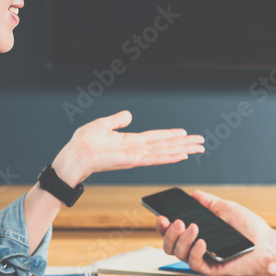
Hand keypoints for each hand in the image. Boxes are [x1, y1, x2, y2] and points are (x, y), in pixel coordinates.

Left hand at [51, 110, 204, 185]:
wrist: (74, 155)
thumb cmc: (83, 143)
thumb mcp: (103, 125)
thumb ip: (117, 120)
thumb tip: (128, 115)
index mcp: (130, 142)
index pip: (156, 138)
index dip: (172, 136)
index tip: (186, 134)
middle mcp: (137, 150)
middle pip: (166, 146)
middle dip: (184, 145)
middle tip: (201, 143)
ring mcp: (136, 157)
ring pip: (165, 152)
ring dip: (183, 150)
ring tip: (198, 148)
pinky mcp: (132, 161)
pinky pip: (155, 158)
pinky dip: (169, 157)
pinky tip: (182, 156)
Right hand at [156, 190, 275, 275]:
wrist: (268, 244)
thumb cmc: (251, 229)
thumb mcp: (227, 209)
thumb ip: (209, 202)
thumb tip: (194, 194)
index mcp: (198, 234)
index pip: (174, 232)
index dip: (164, 226)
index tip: (162, 216)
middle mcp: (197, 247)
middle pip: (170, 245)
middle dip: (168, 233)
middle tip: (176, 222)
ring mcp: (204, 259)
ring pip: (179, 254)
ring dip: (182, 240)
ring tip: (192, 227)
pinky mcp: (212, 269)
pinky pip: (195, 264)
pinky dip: (196, 252)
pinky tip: (202, 242)